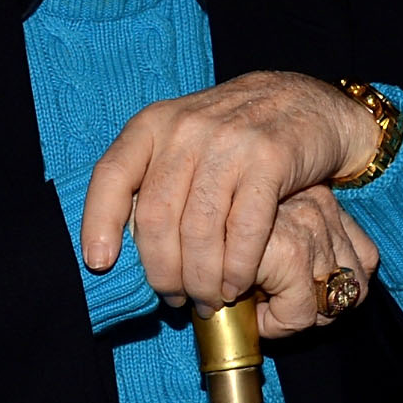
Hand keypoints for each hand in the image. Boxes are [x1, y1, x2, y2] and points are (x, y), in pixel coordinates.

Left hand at [80, 71, 381, 326]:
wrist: (303, 102)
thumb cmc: (233, 132)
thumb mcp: (182, 136)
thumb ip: (151, 177)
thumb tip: (120, 244)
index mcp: (154, 124)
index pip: (111, 175)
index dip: (99, 223)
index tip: (100, 264)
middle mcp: (186, 129)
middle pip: (156, 217)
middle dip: (161, 271)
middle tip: (174, 298)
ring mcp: (229, 142)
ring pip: (199, 231)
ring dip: (200, 279)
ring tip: (206, 300)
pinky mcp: (270, 159)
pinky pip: (245, 230)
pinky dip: (236, 269)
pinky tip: (235, 285)